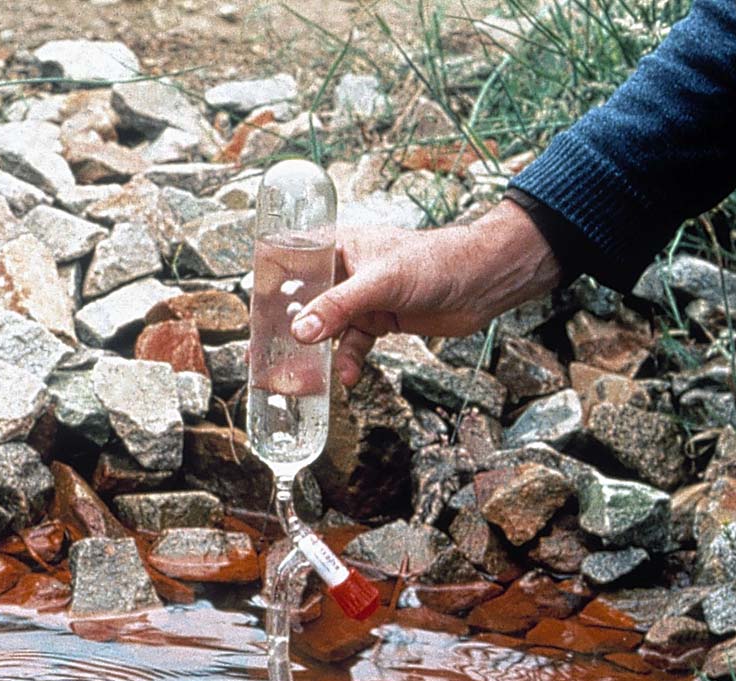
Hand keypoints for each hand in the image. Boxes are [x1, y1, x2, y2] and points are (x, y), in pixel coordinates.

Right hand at [289, 199, 562, 385]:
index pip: (291, 263)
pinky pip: (353, 344)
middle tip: (262, 355)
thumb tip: (300, 333)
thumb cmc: (434, 263)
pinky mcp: (380, 319)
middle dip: (287, 329)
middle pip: (304, 301)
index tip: (252, 318)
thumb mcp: (380, 283)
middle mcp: (344, 270)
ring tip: (299, 378)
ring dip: (316, 352)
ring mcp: (361, 297)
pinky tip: (348, 378)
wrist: (483, 282)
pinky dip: (349, 361)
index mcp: (336, 246)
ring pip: (327, 327)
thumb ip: (339, 308)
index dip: (269, 289)